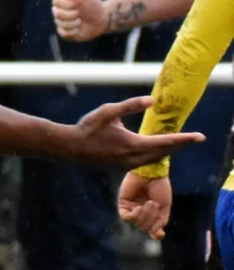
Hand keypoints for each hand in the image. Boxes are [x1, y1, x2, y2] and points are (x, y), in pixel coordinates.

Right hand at [50, 0, 103, 42]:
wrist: (101, 19)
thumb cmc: (94, 4)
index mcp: (62, 0)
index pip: (56, 1)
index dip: (66, 4)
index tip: (76, 4)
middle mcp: (59, 11)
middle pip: (57, 13)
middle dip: (71, 14)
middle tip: (79, 13)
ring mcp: (61, 22)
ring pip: (60, 23)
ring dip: (74, 23)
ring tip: (81, 21)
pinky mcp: (64, 32)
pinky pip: (63, 33)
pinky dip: (73, 31)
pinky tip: (79, 29)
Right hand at [66, 94, 200, 171]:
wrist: (68, 147)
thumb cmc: (87, 127)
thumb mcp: (109, 111)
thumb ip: (131, 105)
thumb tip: (152, 101)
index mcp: (134, 144)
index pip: (166, 142)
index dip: (185, 139)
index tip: (200, 137)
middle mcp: (133, 158)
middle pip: (164, 153)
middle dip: (179, 146)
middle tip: (192, 139)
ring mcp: (127, 165)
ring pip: (155, 160)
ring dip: (166, 152)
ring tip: (176, 144)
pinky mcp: (120, 168)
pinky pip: (144, 163)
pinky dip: (154, 156)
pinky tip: (154, 151)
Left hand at [119, 170, 172, 239]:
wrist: (152, 174)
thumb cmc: (159, 187)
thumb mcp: (164, 207)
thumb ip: (161, 221)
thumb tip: (156, 235)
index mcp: (153, 214)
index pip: (152, 230)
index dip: (156, 234)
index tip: (159, 233)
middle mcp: (142, 213)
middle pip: (145, 227)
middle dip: (152, 218)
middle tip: (154, 204)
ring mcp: (132, 209)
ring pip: (137, 223)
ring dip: (146, 215)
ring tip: (149, 202)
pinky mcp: (123, 204)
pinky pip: (126, 218)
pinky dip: (134, 215)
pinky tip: (139, 207)